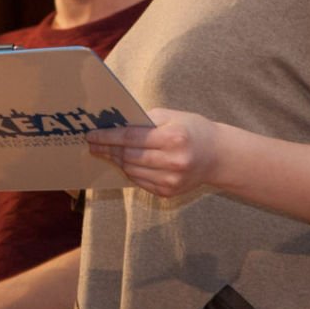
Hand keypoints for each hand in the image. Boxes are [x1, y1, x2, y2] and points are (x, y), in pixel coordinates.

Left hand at [86, 108, 219, 196]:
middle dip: (108, 149)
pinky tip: (125, 163)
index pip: (131, 138)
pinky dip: (130, 172)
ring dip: (117, 161)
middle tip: (94, 144)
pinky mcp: (168, 192)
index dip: (108, 137)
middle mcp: (173, 161)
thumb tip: (114, 125)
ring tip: (108, 152)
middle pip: (128, 156)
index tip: (91, 135)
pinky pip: (139, 182)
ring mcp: (171, 180)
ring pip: (131, 171)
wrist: (218, 156)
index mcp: (173, 137)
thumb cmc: (192, 130)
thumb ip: (144, 120)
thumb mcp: (172, 116)